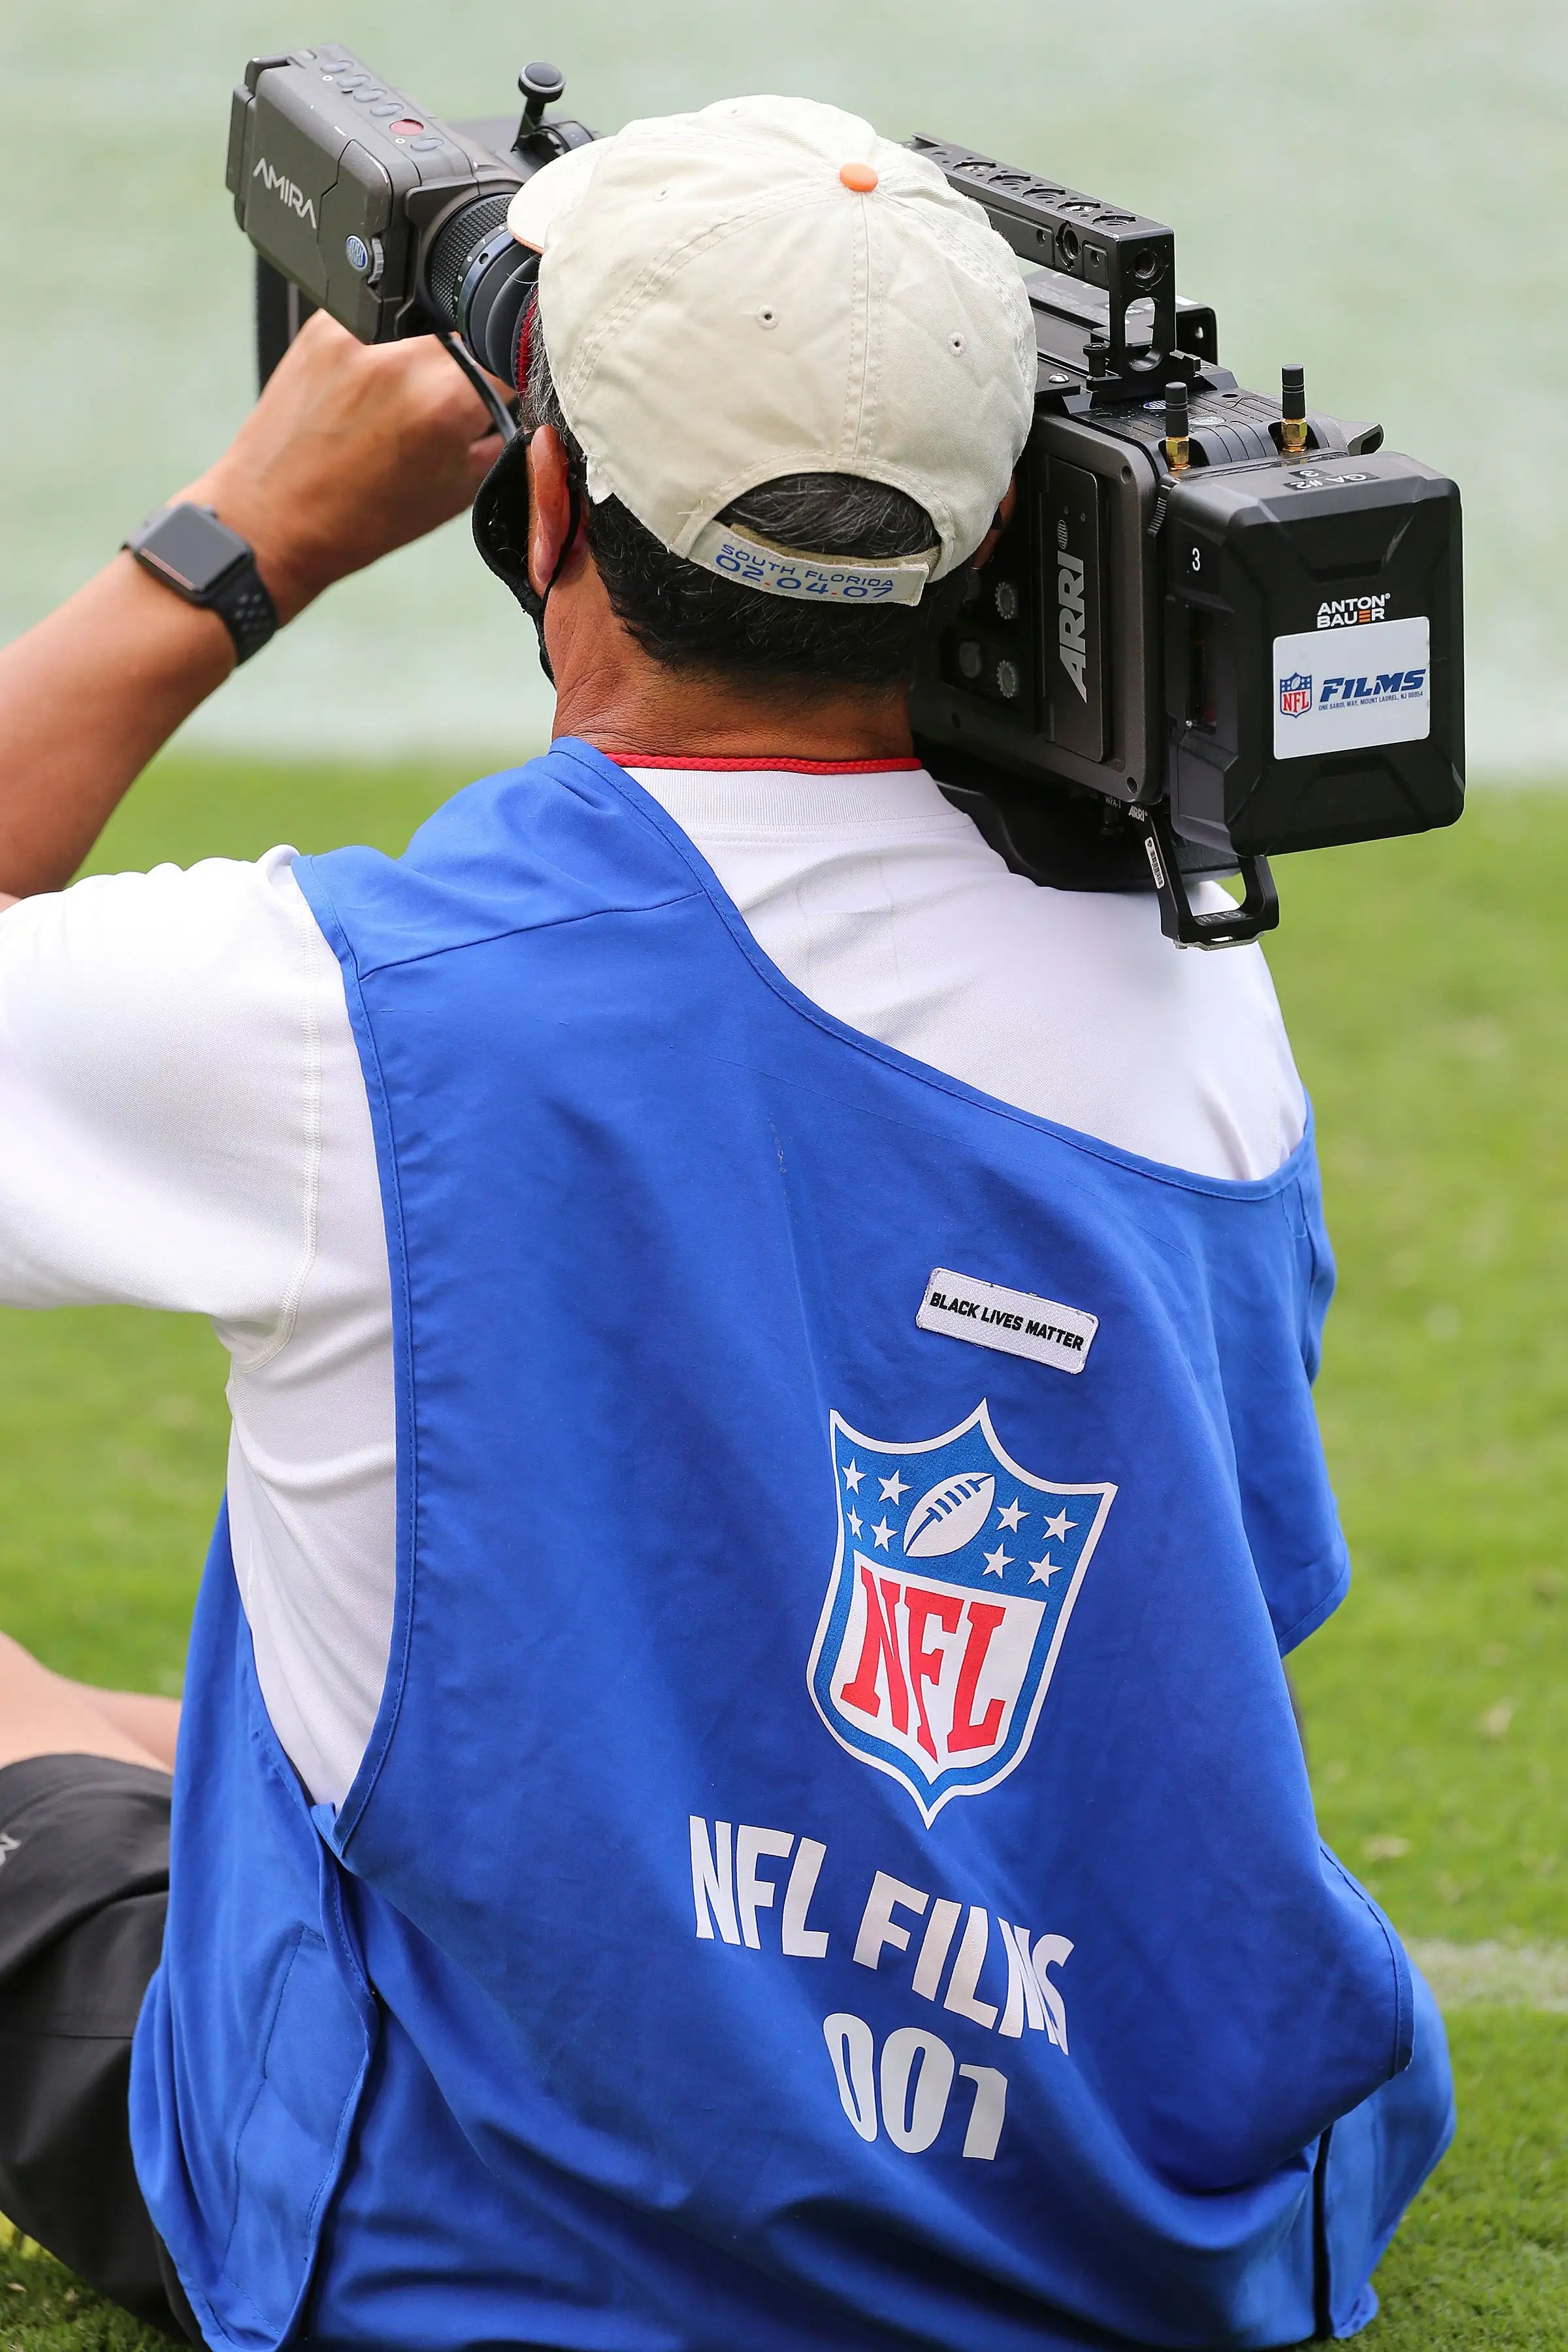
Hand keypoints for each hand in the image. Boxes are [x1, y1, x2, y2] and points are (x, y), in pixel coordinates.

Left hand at [177, 311, 507, 623]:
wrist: (273, 519)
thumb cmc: (357, 521)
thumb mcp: (455, 494)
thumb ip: (496, 440)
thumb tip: (518, 409)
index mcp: (443, 399)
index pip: (509, 361)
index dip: (514, 383)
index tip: (505, 398)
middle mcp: (400, 357)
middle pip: (467, 337)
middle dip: (467, 372)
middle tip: (442, 414)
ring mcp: (357, 334)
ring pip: (423, 326)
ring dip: (426, 359)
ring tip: (400, 404)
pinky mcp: (322, 325)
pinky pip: (377, 324)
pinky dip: (383, 352)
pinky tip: (368, 391)